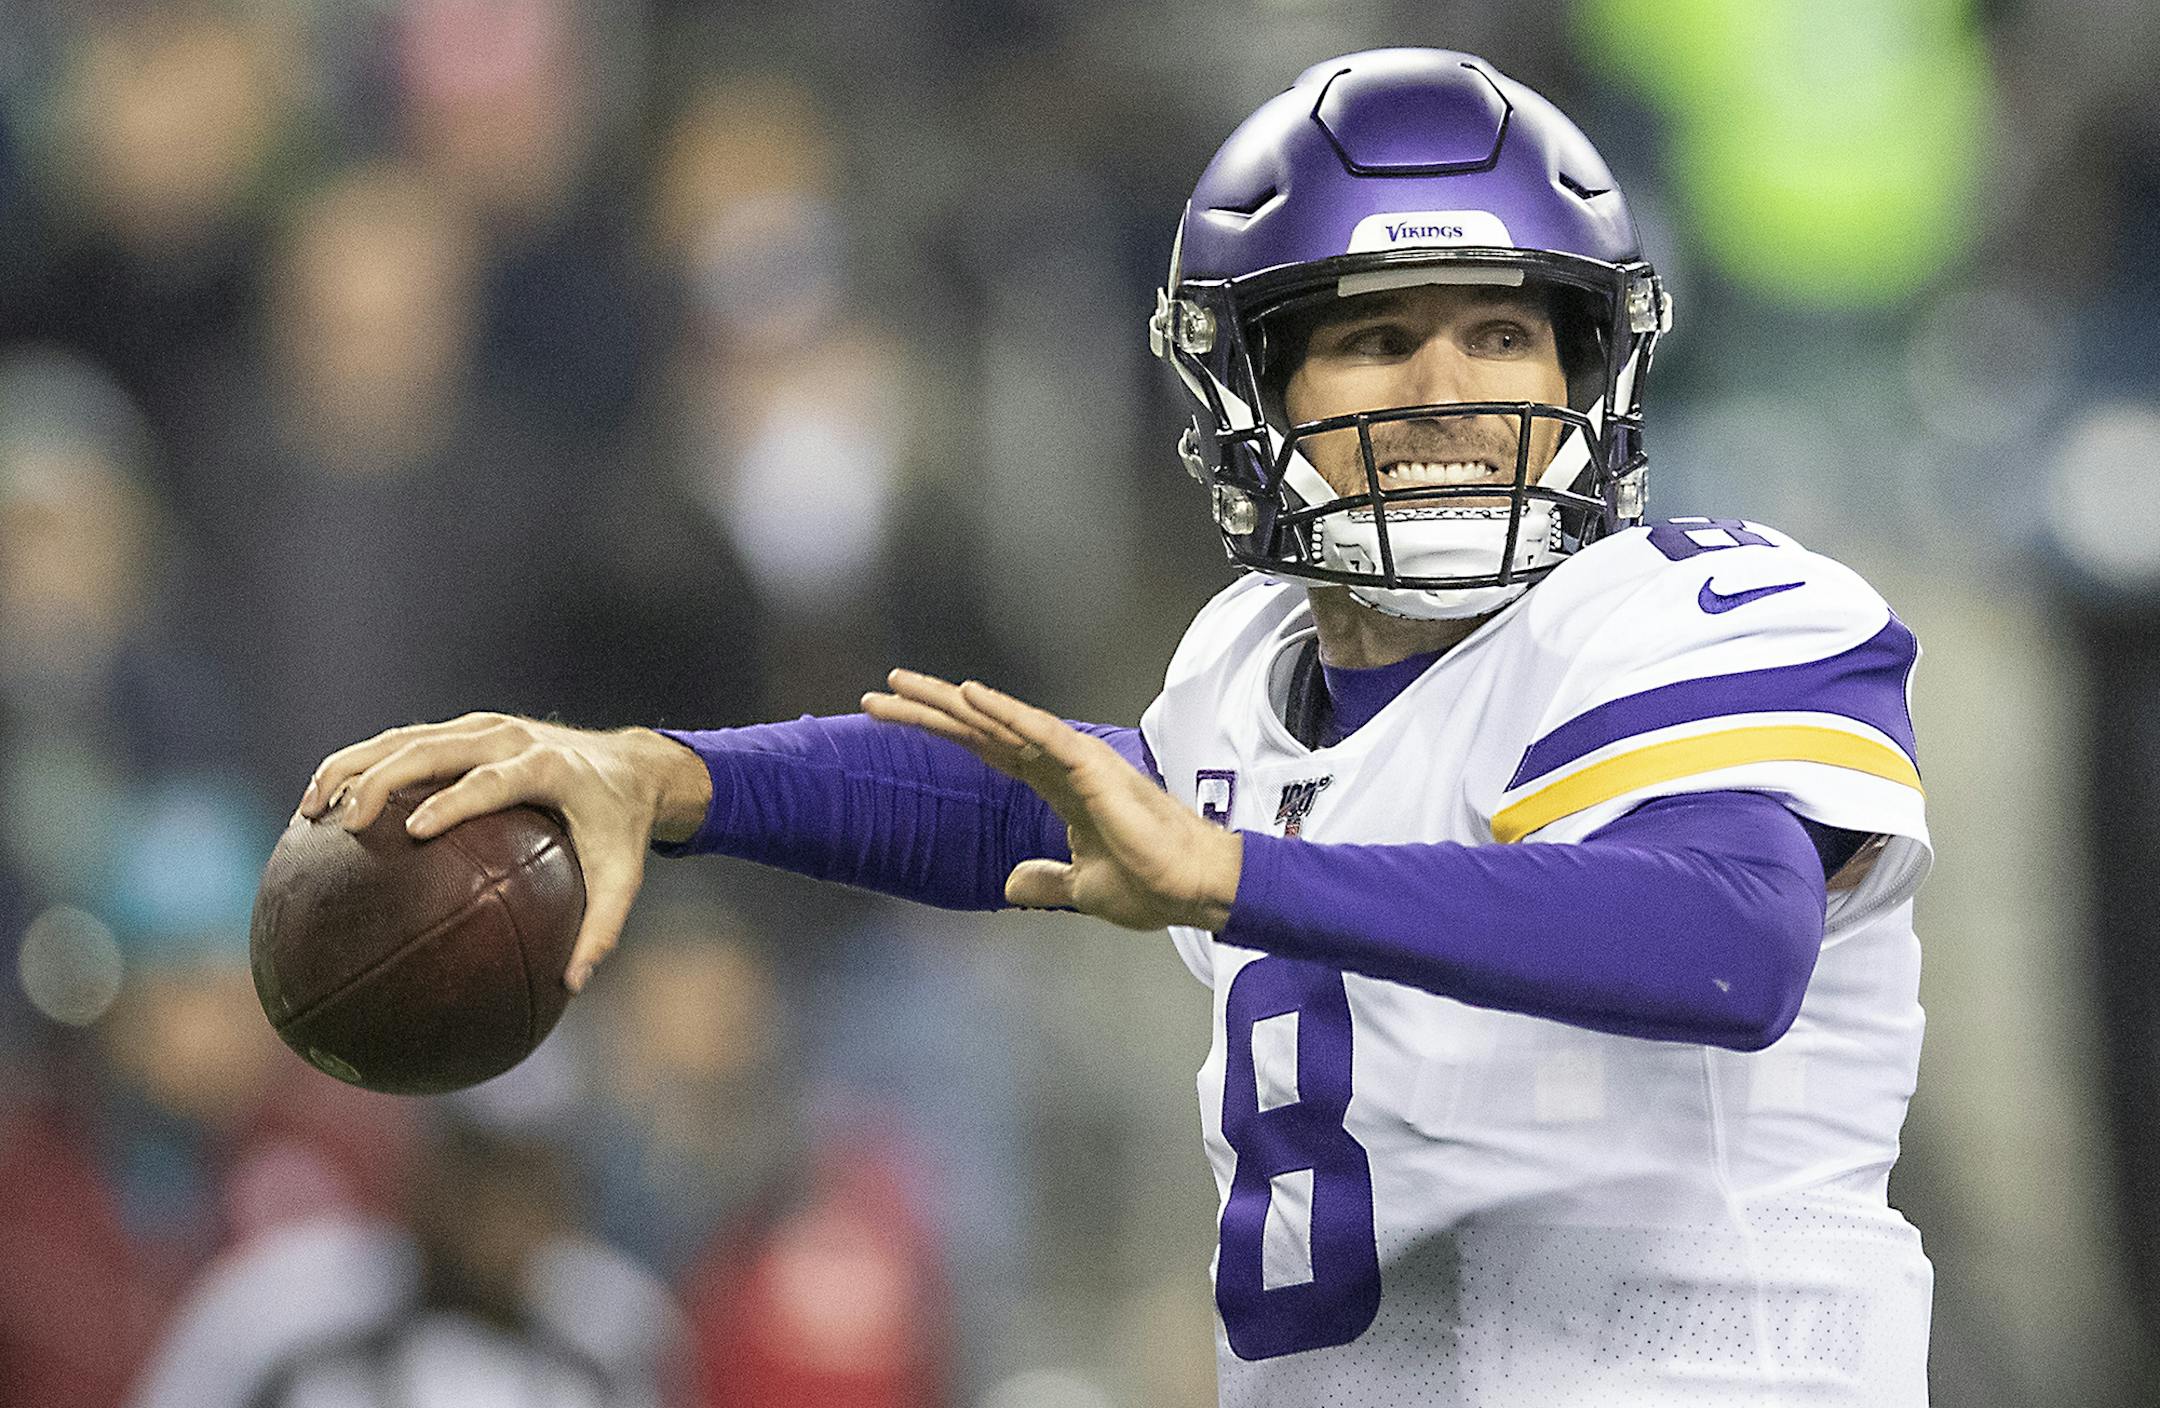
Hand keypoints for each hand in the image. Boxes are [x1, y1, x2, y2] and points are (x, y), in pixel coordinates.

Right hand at [294, 714, 713, 991]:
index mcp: (549, 768)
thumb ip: (601, 929)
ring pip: (404, 737)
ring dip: (352, 767)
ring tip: (310, 811)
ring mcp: (483, 726)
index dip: (455, 801)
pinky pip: (403, 742)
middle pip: (433, 747)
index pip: (494, 780)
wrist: (629, 766)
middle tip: (343, 823)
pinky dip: (360, 766)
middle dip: (382, 779)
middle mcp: (510, 737)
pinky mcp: (465, 728)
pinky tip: (323, 807)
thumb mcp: (623, 878)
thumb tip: (571, 986)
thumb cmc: (620, 829)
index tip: (414, 831)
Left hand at [860, 671, 1242, 930]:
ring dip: (948, 702)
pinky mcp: (1091, 766)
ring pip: (1000, 722)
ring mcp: (1074, 761)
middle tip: (875, 695)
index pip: (986, 751)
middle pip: (981, 729)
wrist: (1192, 890)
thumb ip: (1045, 878)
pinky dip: (1004, 712)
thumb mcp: (1081, 888)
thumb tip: (1008, 882)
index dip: (942, 734)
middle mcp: (1060, 764)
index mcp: (1056, 787)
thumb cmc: (1151, 885)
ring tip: (900, 685)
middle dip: (927, 711)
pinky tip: (967, 695)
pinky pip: (1039, 733)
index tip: (896, 721)